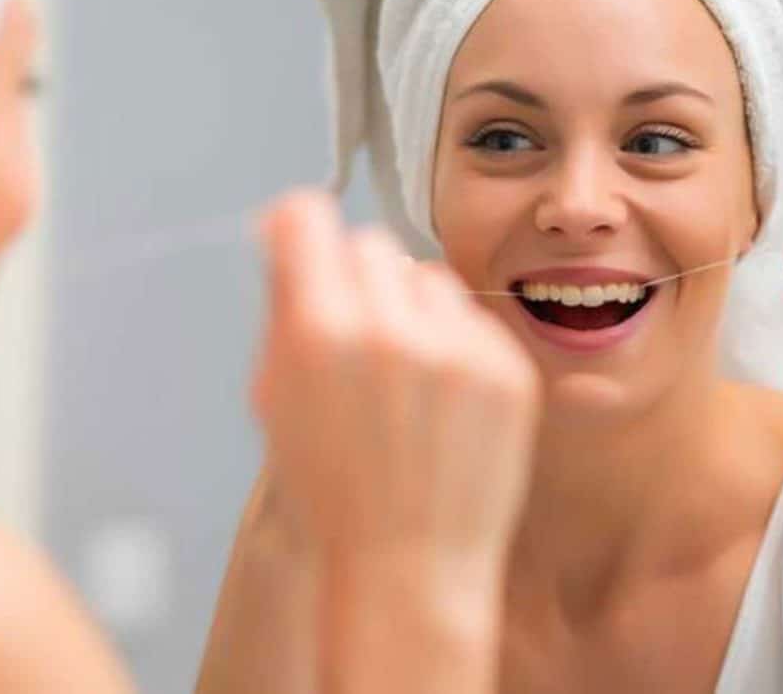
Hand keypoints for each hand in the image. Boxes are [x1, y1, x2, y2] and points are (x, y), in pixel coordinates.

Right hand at [249, 188, 542, 573]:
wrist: (409, 566)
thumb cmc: (332, 494)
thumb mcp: (276, 401)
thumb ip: (283, 309)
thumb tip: (283, 233)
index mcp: (318, 335)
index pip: (307, 216)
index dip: (298, 228)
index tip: (301, 238)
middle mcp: (390, 331)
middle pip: (369, 243)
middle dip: (354, 278)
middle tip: (355, 330)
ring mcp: (457, 349)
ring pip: (425, 275)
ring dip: (408, 306)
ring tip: (403, 372)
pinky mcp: (506, 368)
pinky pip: (469, 316)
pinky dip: (452, 341)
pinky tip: (440, 397)